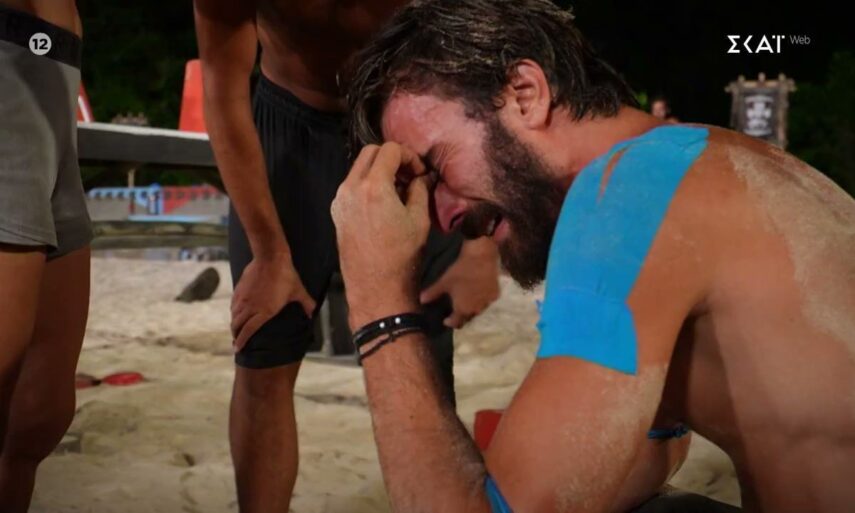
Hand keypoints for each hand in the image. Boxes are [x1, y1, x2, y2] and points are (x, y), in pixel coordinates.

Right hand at [231, 253, 315, 350]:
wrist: (271, 258)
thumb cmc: (286, 275)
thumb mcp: (298, 291)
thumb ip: (306, 304)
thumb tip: (313, 313)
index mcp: (264, 312)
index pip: (249, 331)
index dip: (242, 341)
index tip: (238, 349)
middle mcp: (251, 307)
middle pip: (237, 326)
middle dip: (236, 336)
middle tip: (236, 342)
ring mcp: (243, 298)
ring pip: (234, 316)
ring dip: (233, 325)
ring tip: (235, 330)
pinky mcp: (239, 289)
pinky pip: (233, 304)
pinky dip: (233, 312)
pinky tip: (235, 312)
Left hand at [331, 143, 430, 327]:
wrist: (376, 289)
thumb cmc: (402, 256)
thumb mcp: (419, 220)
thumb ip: (420, 190)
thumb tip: (421, 176)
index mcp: (373, 186)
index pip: (389, 149)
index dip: (409, 156)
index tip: (419, 172)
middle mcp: (350, 188)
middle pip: (370, 153)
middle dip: (391, 158)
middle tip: (408, 176)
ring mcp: (340, 201)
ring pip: (359, 169)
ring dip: (379, 171)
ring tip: (398, 191)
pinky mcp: (337, 213)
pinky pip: (352, 186)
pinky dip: (367, 185)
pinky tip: (383, 204)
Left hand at [420, 238, 499, 327]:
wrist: (481, 256)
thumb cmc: (460, 270)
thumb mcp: (444, 281)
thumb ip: (433, 293)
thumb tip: (421, 301)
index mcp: (463, 309)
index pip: (457, 322)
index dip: (450, 322)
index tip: (446, 320)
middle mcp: (476, 309)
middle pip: (468, 317)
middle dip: (462, 315)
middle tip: (456, 310)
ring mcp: (487, 302)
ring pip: (479, 310)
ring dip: (473, 308)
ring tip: (467, 301)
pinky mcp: (496, 294)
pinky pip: (487, 301)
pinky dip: (482, 300)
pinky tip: (478, 293)